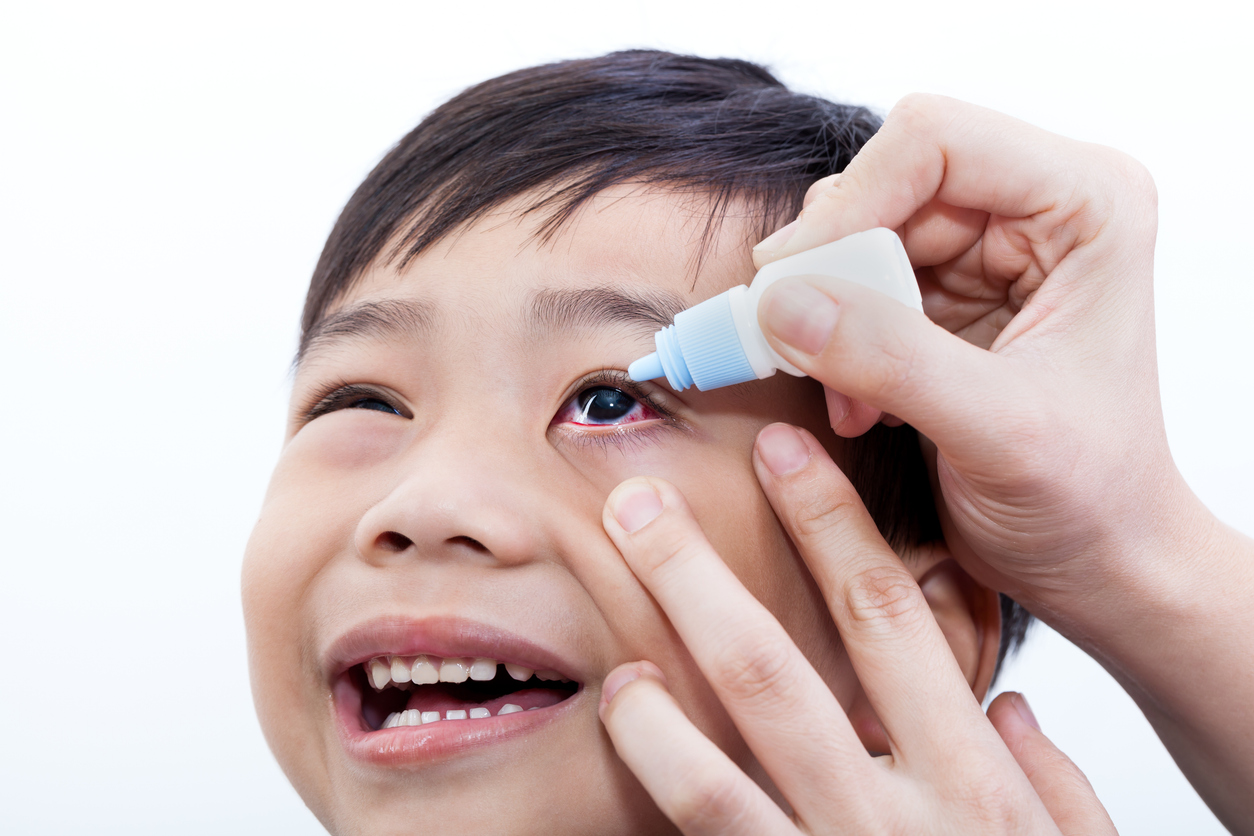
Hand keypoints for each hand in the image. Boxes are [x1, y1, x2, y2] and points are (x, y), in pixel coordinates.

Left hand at [598, 424, 1114, 835]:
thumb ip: (1056, 789)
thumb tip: (1020, 715)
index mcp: (970, 773)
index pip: (889, 614)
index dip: (830, 522)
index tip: (783, 451)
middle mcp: (893, 805)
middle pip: (779, 658)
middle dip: (702, 569)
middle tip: (638, 500)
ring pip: (728, 734)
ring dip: (663, 648)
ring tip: (615, 588)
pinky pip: (707, 818)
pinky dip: (659, 754)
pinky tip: (626, 702)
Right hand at [752, 92, 1188, 616]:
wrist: (1099, 559)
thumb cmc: (1091, 499)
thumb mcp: (997, 431)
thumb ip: (890, 359)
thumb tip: (781, 303)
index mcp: (1085, 205)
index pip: (936, 142)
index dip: (852, 202)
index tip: (791, 281)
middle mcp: (1035, 210)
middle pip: (884, 187)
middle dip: (831, 273)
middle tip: (798, 346)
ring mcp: (986, 251)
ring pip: (856, 238)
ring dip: (828, 319)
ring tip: (850, 397)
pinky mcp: (947, 296)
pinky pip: (851, 287)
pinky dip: (835, 345)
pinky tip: (862, 404)